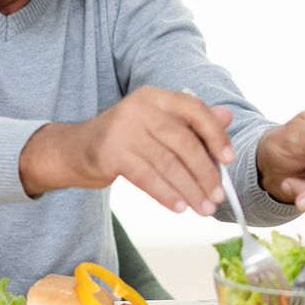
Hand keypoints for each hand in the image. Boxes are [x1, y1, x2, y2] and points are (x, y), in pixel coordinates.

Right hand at [20, 86, 233, 214]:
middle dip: (205, 172)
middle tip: (217, 195)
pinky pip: (146, 177)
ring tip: (203, 207)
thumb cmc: (124, 137)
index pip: (194, 110)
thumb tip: (227, 117)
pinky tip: (179, 206)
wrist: (75, 148)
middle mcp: (140, 108)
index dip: (215, 135)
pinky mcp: (110, 153)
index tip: (228, 159)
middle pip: (183, 142)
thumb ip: (191, 121)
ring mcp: (123, 130)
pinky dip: (166, 194)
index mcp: (156, 96)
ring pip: (167, 163)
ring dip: (189, 189)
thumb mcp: (157, 123)